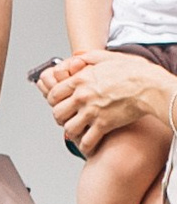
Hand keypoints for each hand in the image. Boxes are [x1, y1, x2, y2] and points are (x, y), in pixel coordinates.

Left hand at [42, 50, 176, 152]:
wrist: (149, 86)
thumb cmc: (133, 71)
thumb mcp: (106, 57)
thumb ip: (87, 57)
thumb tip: (75, 57)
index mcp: (80, 80)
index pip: (54, 94)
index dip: (55, 101)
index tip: (59, 104)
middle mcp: (82, 96)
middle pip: (57, 112)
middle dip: (60, 118)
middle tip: (66, 119)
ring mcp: (92, 111)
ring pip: (69, 128)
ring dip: (71, 132)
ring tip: (77, 132)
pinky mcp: (104, 124)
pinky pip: (87, 141)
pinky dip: (85, 146)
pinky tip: (88, 146)